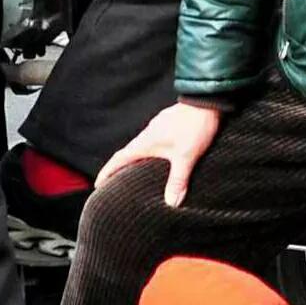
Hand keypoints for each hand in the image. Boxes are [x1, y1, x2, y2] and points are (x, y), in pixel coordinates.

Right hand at [99, 102, 222, 205]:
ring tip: (138, 174)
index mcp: (145, 142)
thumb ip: (178, 180)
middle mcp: (147, 134)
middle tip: (116, 184)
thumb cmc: (194, 127)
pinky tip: (161, 159)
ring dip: (137, 160)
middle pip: (128, 154)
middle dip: (120, 169)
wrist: (207, 101)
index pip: (119, 158)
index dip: (107, 172)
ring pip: (143, 147)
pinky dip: (152, 153)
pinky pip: (154, 142)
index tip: (98, 184)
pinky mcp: (168, 124)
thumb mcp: (185, 157)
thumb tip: (171, 203)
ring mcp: (157, 128)